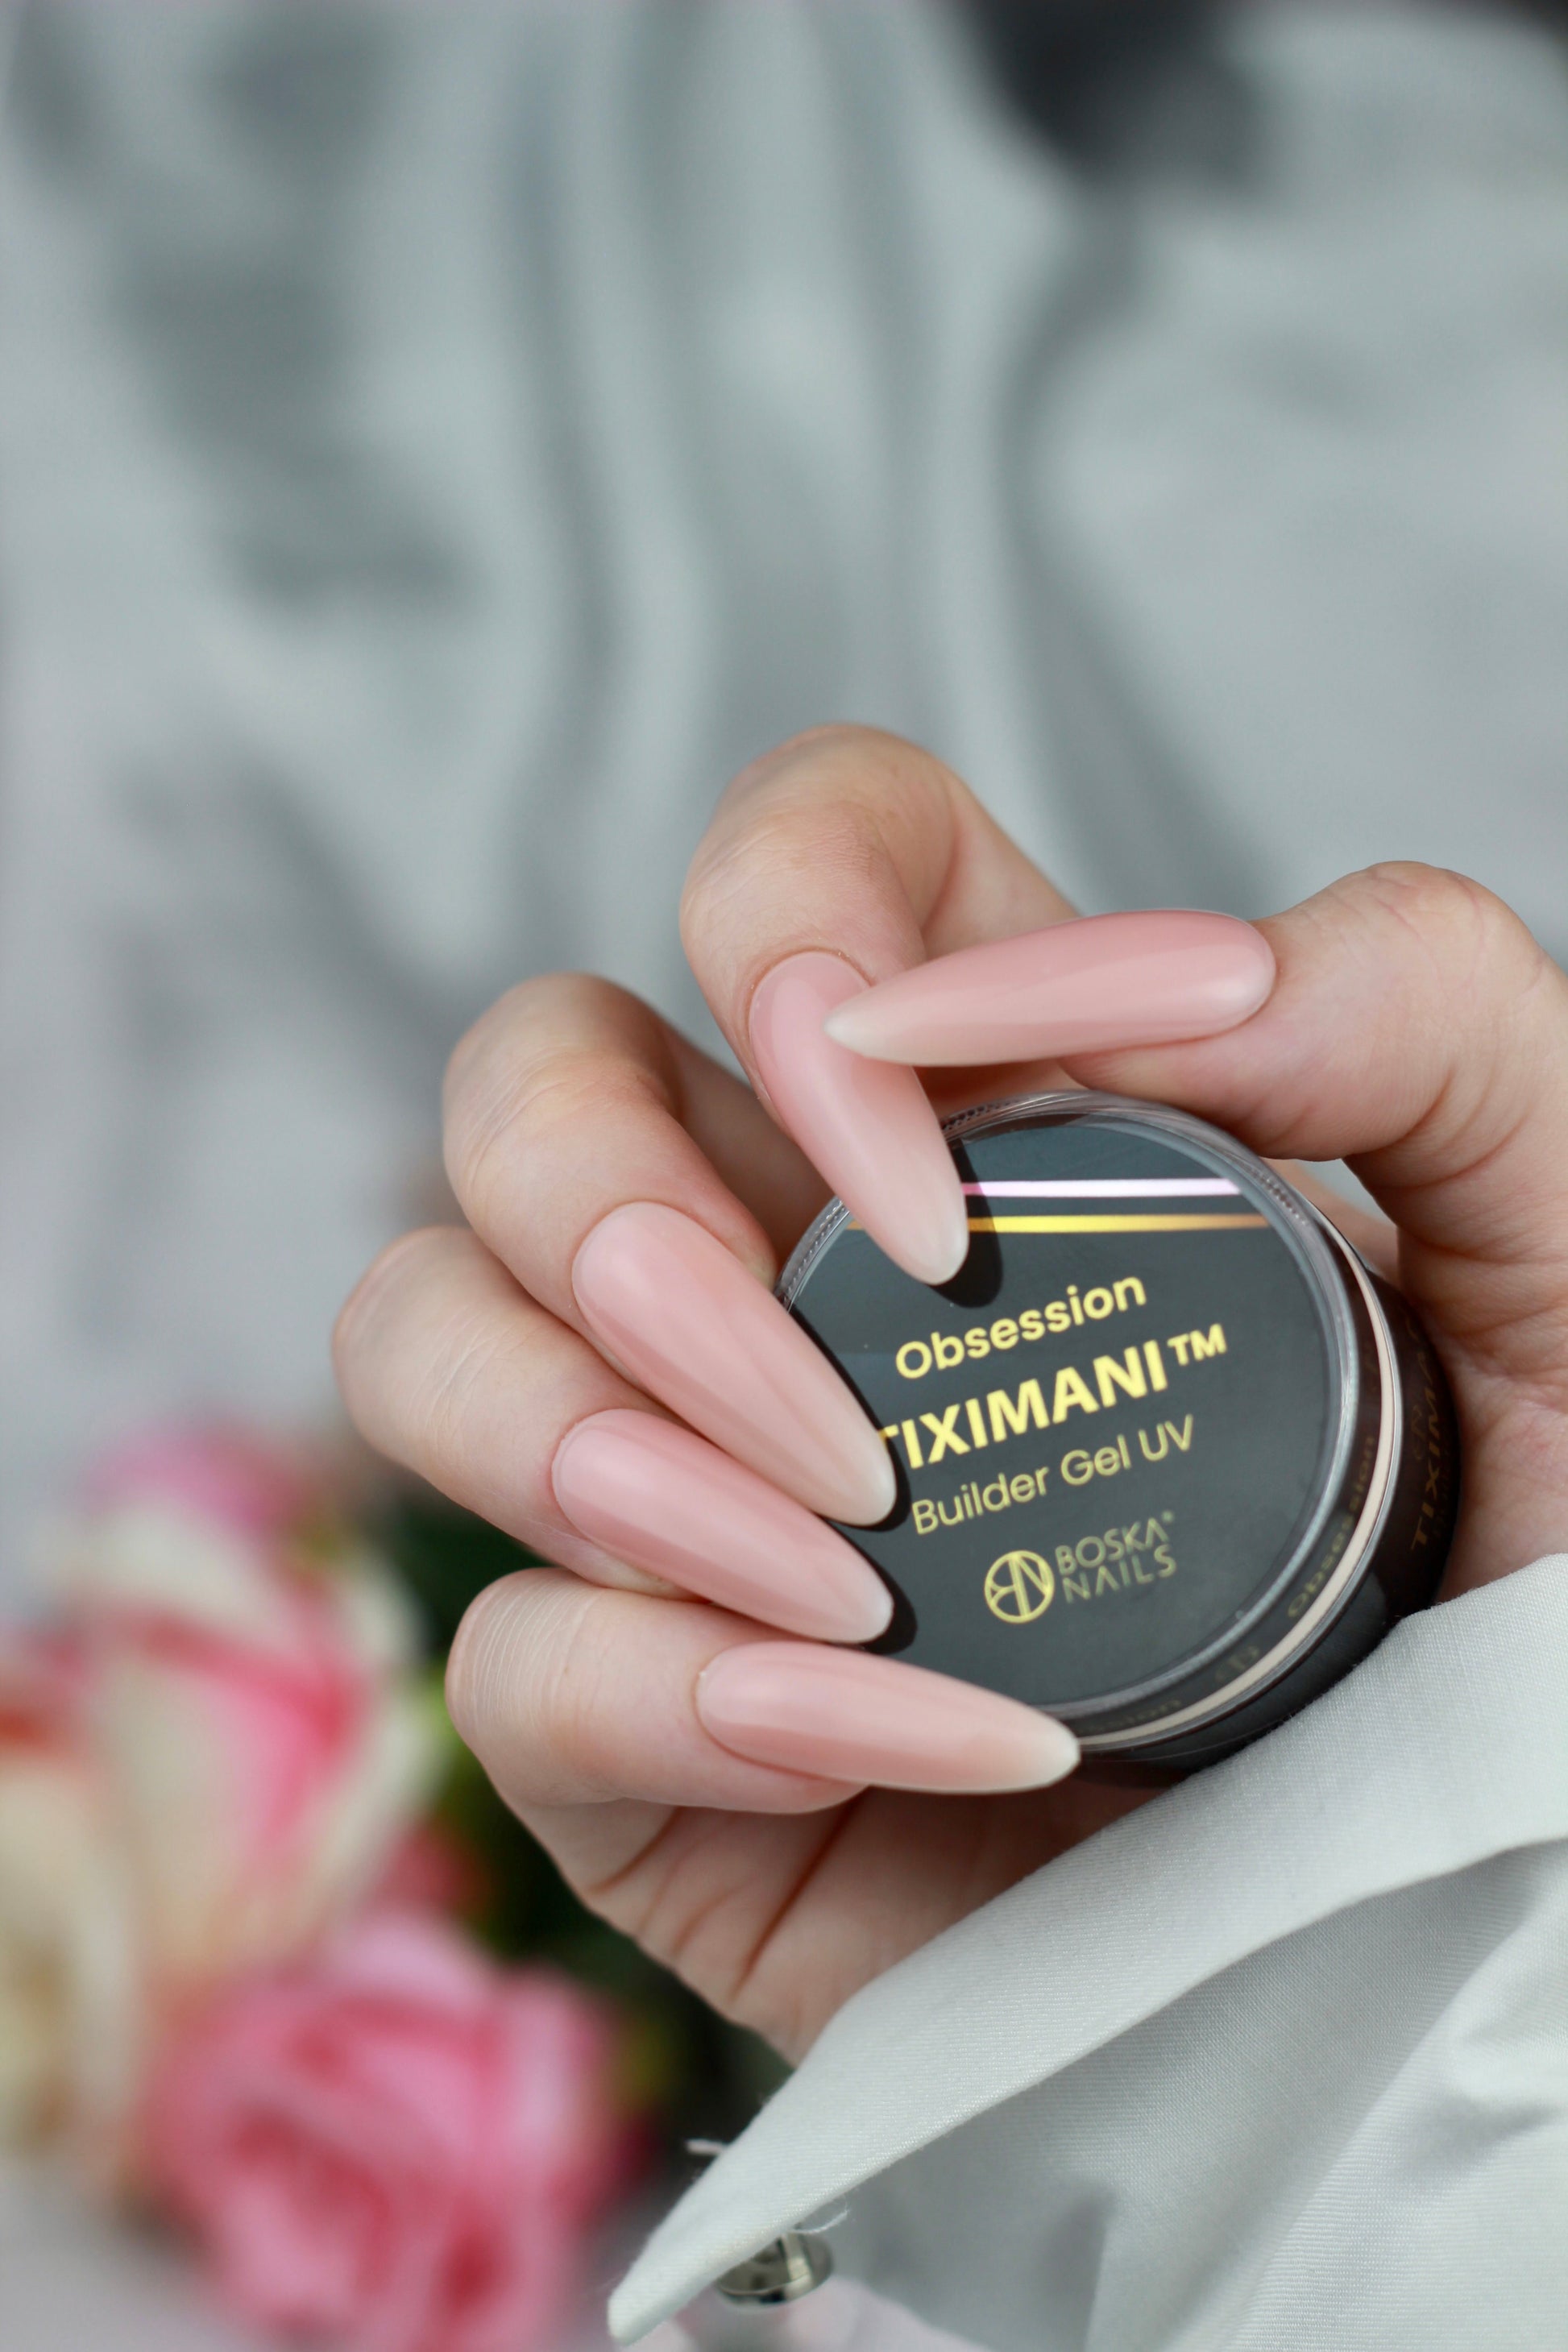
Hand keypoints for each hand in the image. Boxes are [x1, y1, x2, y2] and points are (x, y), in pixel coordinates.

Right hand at [335, 728, 1567, 2060]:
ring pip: (425, 1334)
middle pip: (524, 1083)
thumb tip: (1172, 974)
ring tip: (852, 1569)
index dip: (786, 924)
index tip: (922, 1141)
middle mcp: (793, 1261)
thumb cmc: (1511, 1562)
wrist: (1452, 1895)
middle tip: (845, 1402)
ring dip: (590, 1437)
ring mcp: (691, 1488)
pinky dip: (671, 1690)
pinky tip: (889, 1738)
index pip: (789, 873)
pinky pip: (504, 1653)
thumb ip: (1428, 1021)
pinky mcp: (643, 1727)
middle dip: (610, 1203)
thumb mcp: (1548, 1243)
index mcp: (981, 1109)